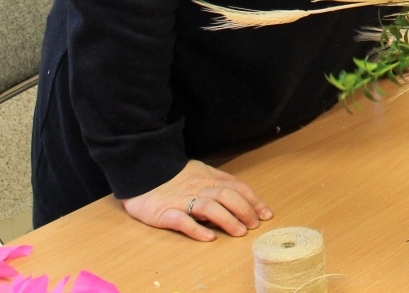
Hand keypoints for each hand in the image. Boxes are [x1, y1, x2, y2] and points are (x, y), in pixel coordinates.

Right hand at [121, 159, 272, 240]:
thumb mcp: (201, 172)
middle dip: (244, 210)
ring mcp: (181, 200)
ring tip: (239, 232)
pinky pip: (182, 221)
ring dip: (227, 219)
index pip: (236, 187)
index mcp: (208, 178)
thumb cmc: (174, 176)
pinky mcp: (164, 213)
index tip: (266, 214)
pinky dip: (197, 229)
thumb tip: (242, 194)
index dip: (253, 200)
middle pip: (226, 195)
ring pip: (208, 207)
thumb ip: (219, 181)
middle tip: (254, 224)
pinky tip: (209, 237)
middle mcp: (198, 188)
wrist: (142, 173)